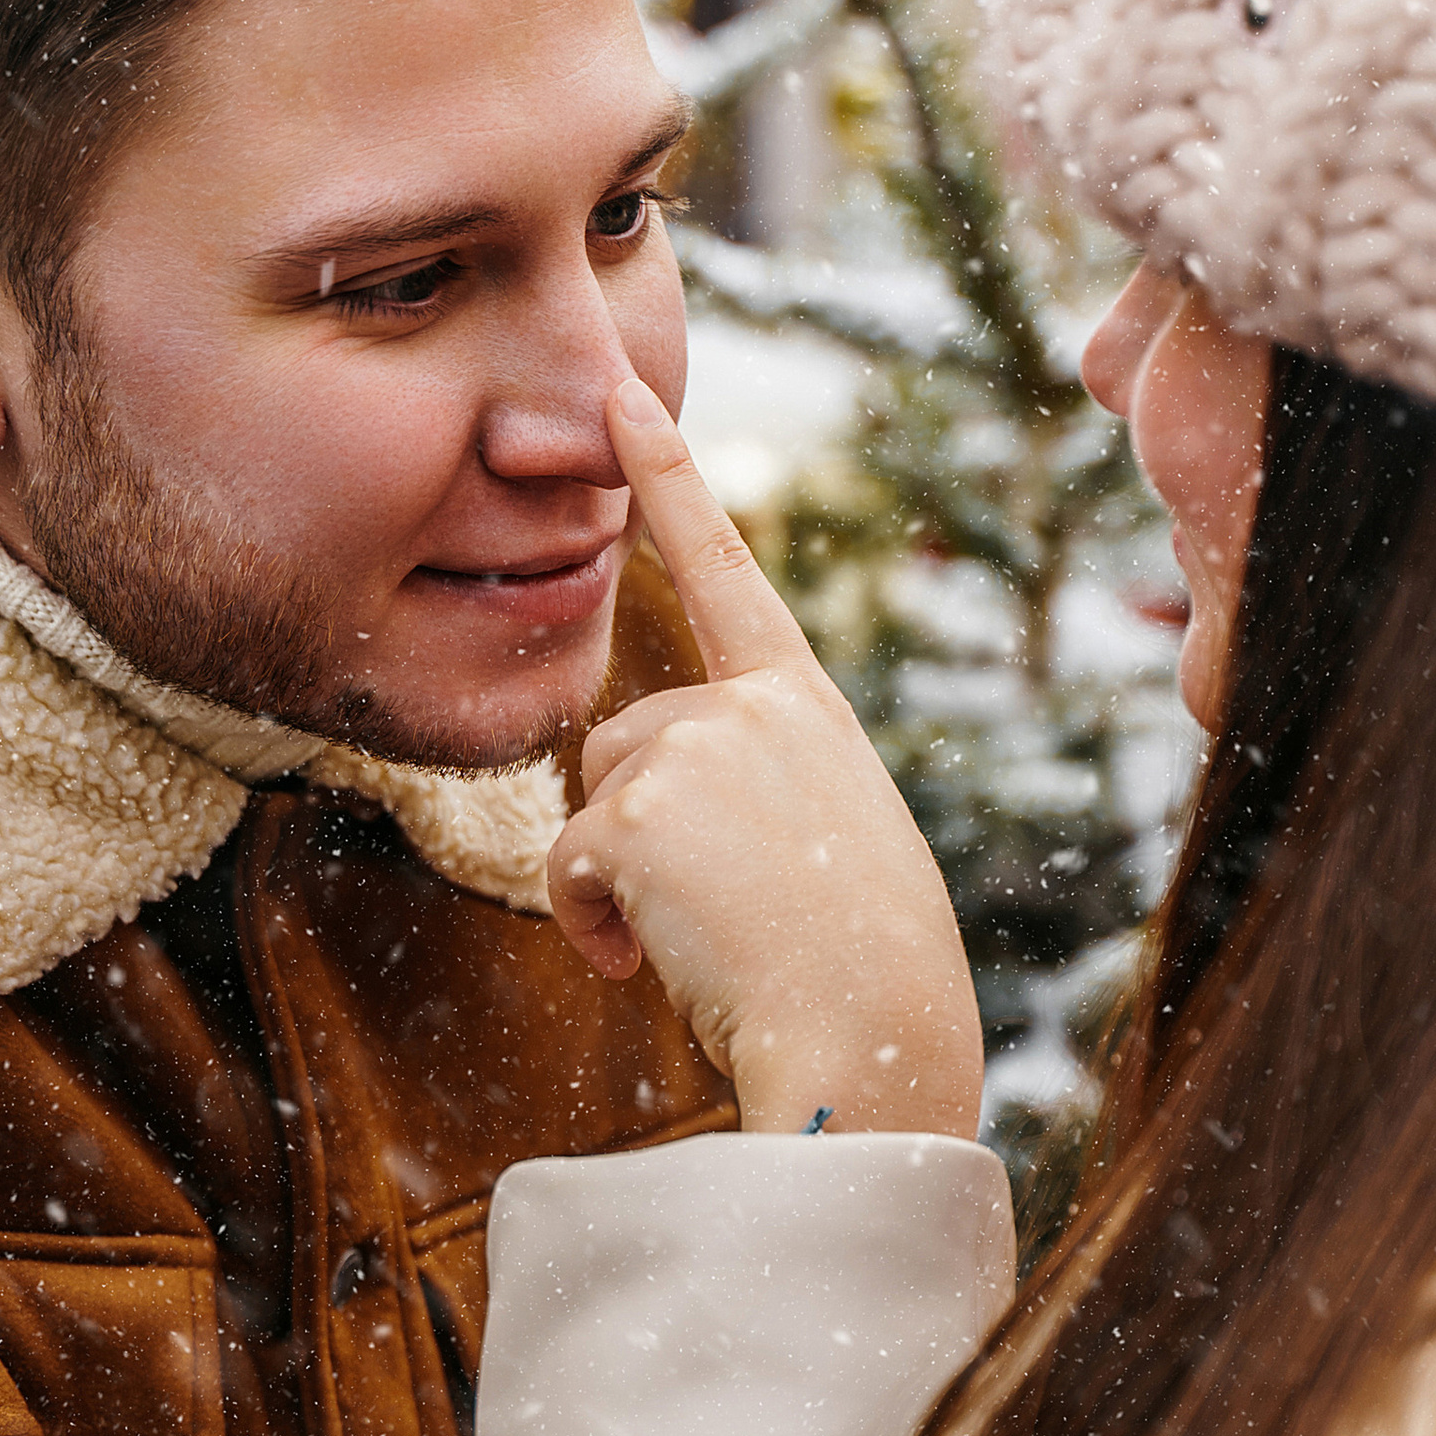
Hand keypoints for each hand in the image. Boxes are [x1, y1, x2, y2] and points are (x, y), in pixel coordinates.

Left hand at [550, 376, 984, 1139]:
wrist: (870, 1039)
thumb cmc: (862, 972)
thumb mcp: (829, 840)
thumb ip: (755, 787)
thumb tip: (638, 814)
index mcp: (804, 706)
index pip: (725, 569)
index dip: (669, 476)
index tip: (622, 395)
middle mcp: (751, 706)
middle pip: (624, 742)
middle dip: (637, 828)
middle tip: (724, 909)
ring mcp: (694, 749)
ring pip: (592, 802)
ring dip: (618, 881)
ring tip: (707, 938)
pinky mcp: (635, 811)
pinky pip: (565, 869)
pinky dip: (592, 927)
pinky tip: (657, 961)